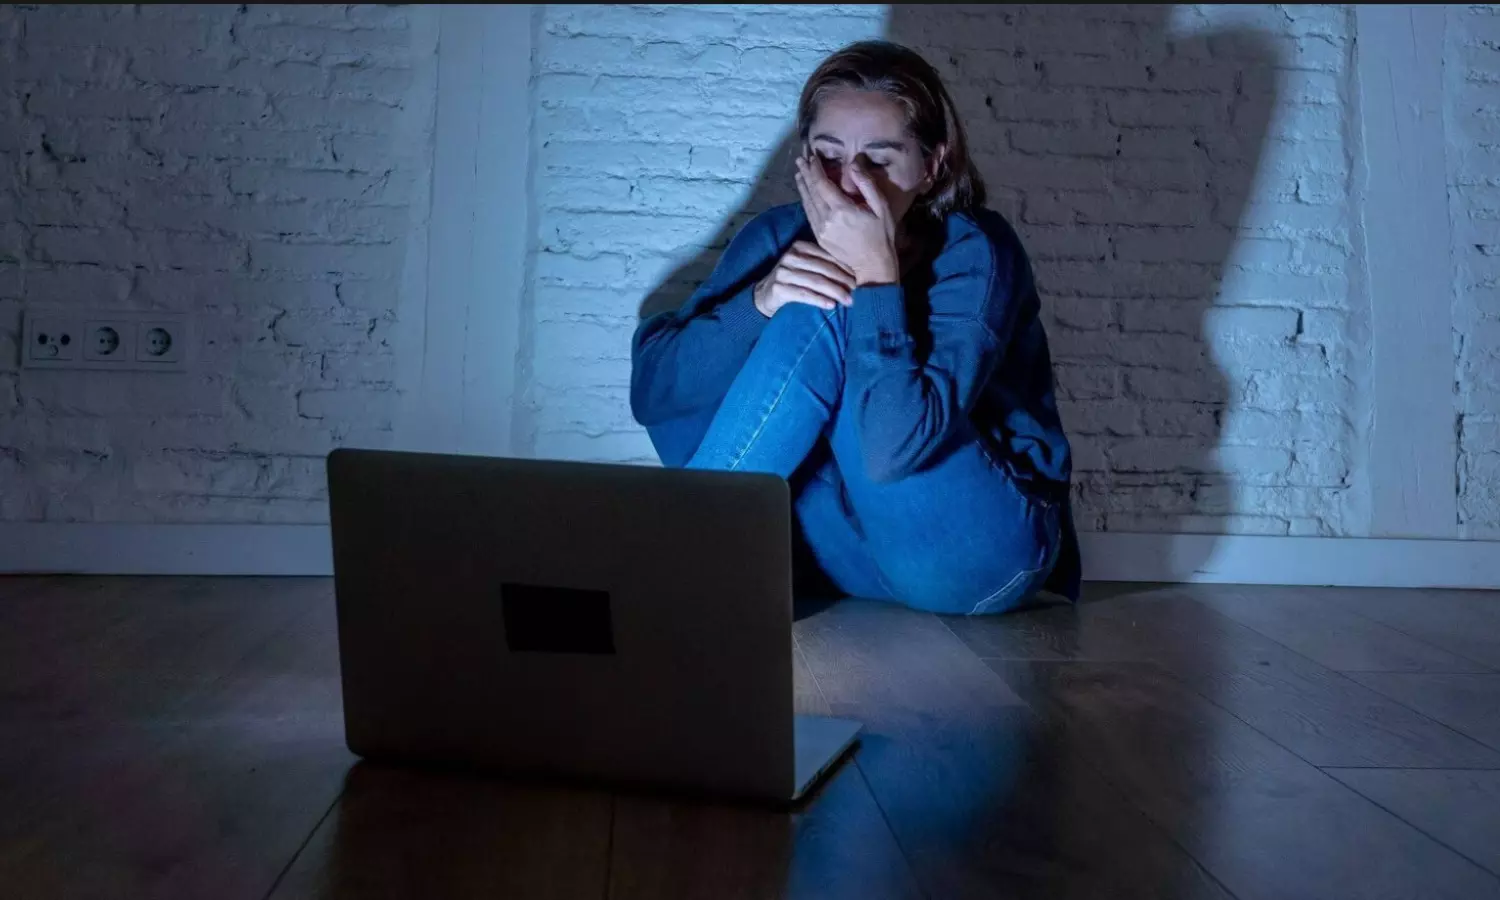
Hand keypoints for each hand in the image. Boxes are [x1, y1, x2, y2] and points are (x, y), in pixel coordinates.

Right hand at [753, 241, 856, 315]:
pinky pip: (804, 294)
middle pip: (823, 269)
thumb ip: (822, 264)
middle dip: (842, 280)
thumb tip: (852, 273)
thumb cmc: (791, 280)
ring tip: (848, 300)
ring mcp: (783, 272)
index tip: (857, 278)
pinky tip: (831, 305)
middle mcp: (791, 257)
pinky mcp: (779, 288)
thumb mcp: (804, 265)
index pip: (827, 256)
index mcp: (800, 246)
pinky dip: (819, 300)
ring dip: (835, 292)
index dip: (844, 267)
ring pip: (816, 282)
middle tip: (855, 291)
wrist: (764, 294)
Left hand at [795, 154, 898, 284]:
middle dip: (805, 174)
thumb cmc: (881, 235)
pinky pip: (809, 215)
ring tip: (798, 173)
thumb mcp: (881, 207)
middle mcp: (827, 219)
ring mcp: (821, 230)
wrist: (873, 265)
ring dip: (802, 187)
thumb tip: (853, 164)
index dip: (815, 169)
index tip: (812, 157)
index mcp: (842, 210)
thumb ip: (866, 184)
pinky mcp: (819, 237)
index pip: (822, 184)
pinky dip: (805, 201)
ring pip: (807, 203)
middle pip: (811, 192)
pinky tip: (805, 194)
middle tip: (799, 159)